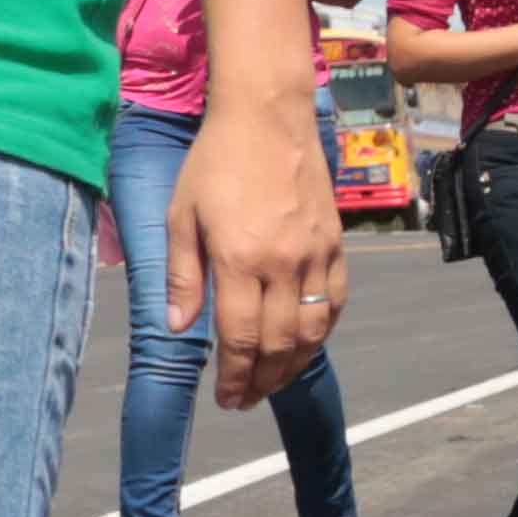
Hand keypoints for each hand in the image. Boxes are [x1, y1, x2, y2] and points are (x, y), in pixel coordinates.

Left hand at [177, 94, 345, 409]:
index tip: (226, 398)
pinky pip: (337, 301)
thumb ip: (183, 276)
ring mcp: (315, 254)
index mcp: (238, 258)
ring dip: (293, 366)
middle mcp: (283, 262)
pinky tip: (305, 344)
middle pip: (278, 344)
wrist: (267, 117)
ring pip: (313, 330)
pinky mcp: (336, 243)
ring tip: (273, 382)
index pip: (240, 338)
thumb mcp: (181, 216)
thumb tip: (180, 328)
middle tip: (246, 400)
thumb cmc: (214, 163)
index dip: (234, 377)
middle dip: (262, 381)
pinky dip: (323, 331)